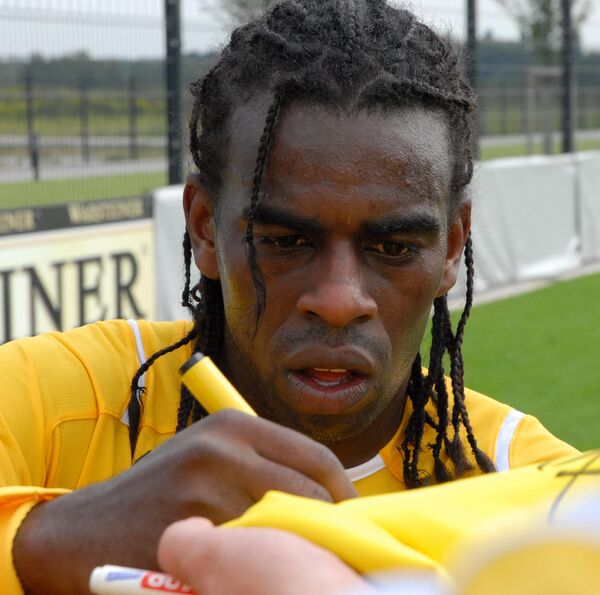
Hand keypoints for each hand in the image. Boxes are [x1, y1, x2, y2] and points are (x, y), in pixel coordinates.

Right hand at [13, 410, 356, 593]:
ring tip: (296, 560)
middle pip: (309, 492)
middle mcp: (223, 446)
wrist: (87, 527)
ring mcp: (206, 487)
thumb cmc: (163, 491)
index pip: (317, 458)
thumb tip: (329, 495)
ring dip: (296, 547)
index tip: (353, 518)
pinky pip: (250, 554)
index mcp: (235, 424)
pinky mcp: (190, 530)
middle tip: (333, 547)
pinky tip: (259, 570)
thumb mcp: (211, 456)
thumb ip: (263, 465)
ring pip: (284, 526)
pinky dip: (263, 564)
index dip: (344, 493)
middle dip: (328, 524)